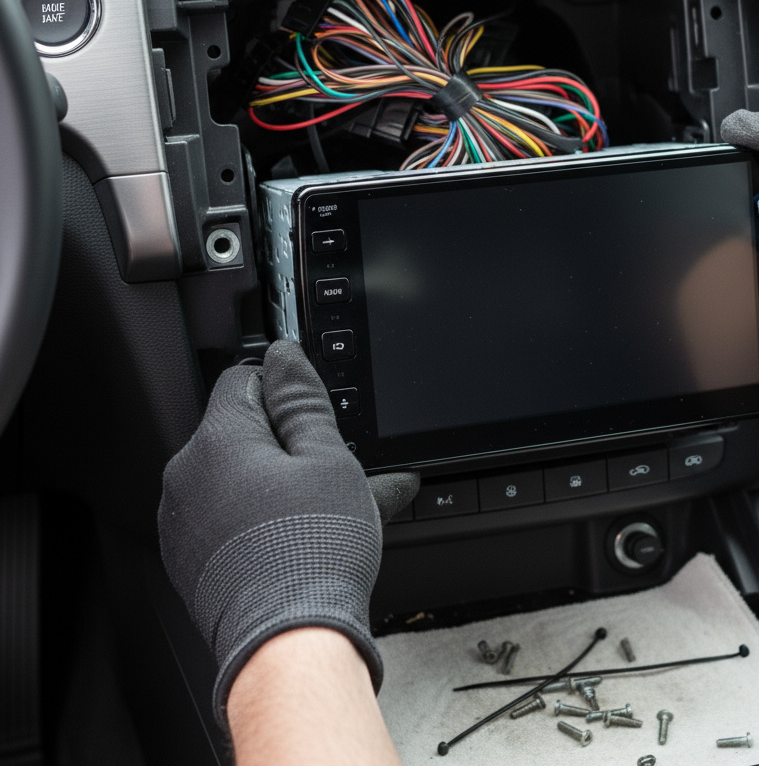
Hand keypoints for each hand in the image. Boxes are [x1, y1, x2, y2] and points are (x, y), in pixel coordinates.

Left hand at [159, 340, 393, 728]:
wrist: (290, 642)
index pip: (245, 378)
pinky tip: (305, 534)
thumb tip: (285, 357)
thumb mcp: (328, 457)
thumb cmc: (312, 553)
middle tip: (331, 469)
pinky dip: (262, 516)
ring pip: (240, 476)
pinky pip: (229, 516)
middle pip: (242, 430)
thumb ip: (302, 400)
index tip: (312, 412)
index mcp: (218, 439)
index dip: (286, 389)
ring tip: (329, 508)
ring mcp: (184, 521)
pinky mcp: (190, 558)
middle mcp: (187, 475)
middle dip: (288, 442)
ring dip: (280, 481)